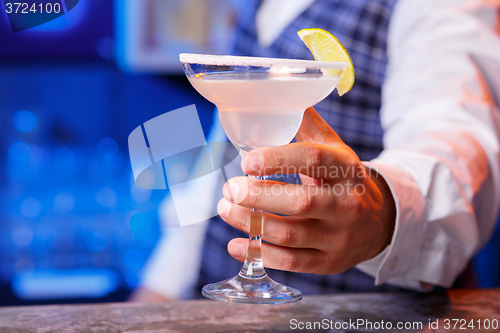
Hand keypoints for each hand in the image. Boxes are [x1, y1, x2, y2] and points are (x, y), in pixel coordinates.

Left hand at [217, 107, 395, 274]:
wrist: (380, 223)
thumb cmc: (345, 181)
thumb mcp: (336, 150)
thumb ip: (309, 126)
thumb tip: (284, 89)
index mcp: (345, 169)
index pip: (315, 160)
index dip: (279, 159)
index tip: (246, 161)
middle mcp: (345, 204)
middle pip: (301, 201)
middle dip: (258, 196)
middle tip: (230, 188)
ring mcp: (337, 236)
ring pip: (290, 233)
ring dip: (250, 223)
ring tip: (225, 209)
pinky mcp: (328, 262)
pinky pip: (290, 262)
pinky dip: (259, 254)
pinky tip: (235, 244)